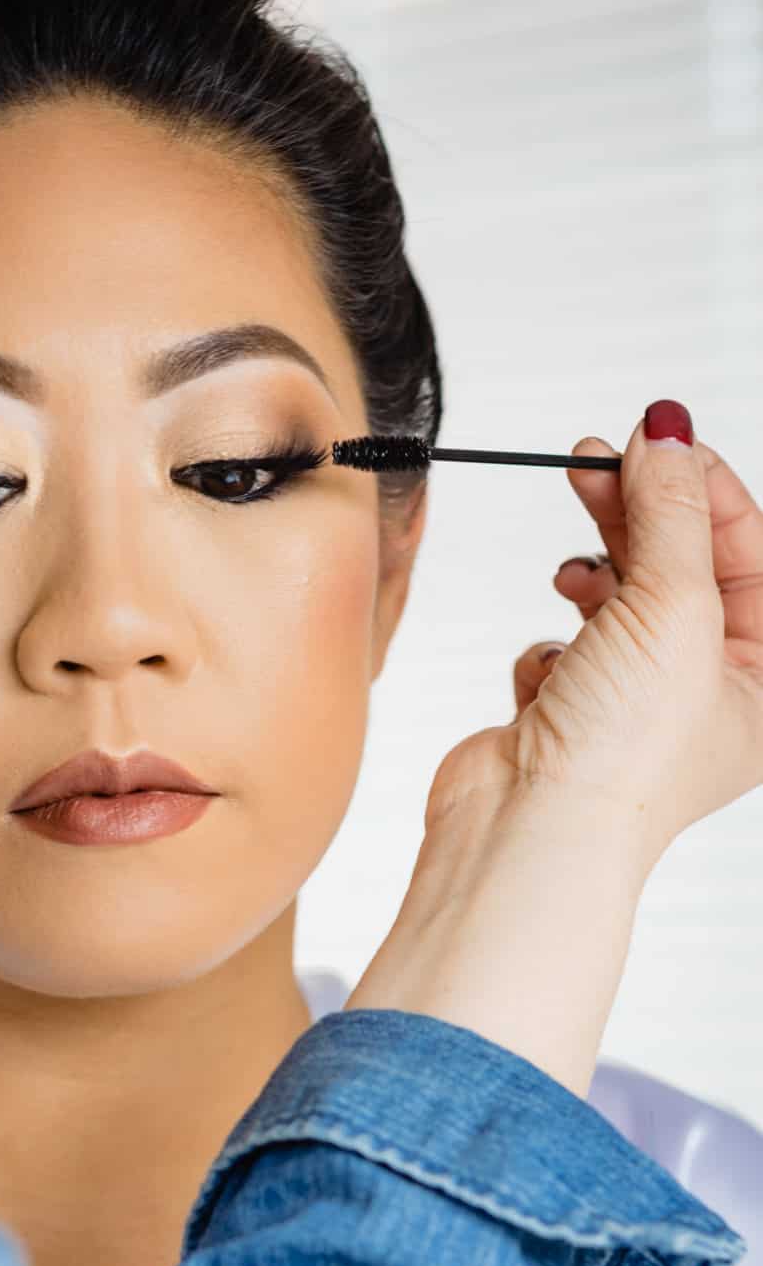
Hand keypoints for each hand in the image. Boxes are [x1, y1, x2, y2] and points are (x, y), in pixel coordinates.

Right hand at [428, 401, 762, 867]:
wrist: (525, 832)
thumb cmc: (622, 756)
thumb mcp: (674, 606)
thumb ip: (672, 511)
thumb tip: (666, 433)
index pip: (753, 553)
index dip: (707, 488)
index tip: (657, 437)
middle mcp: (710, 694)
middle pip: (685, 568)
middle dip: (641, 515)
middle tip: (594, 462)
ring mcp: (638, 706)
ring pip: (623, 602)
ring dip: (595, 579)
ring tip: (571, 574)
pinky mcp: (574, 717)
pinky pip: (569, 649)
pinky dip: (553, 649)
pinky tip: (551, 674)